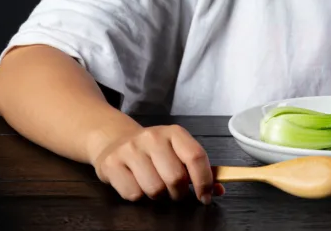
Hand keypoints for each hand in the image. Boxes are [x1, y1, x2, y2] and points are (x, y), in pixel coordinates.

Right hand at [91, 125, 225, 203]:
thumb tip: (219, 189)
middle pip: (176, 178)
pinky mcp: (112, 163)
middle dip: (178, 193)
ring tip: (154, 185)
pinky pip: (134, 194)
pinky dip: (138, 196)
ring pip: (155, 189)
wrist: (115, 141)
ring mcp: (130, 149)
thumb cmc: (152, 152)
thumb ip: (197, 169)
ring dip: (158, 196)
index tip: (205, 196)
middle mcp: (152, 137)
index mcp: (174, 133)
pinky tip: (136, 184)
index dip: (204, 181)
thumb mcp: (176, 152)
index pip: (196, 157)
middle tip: (174, 192)